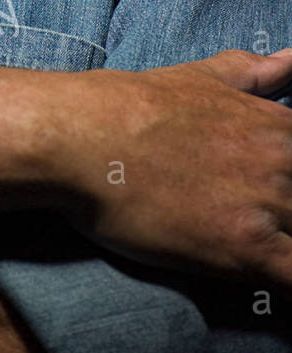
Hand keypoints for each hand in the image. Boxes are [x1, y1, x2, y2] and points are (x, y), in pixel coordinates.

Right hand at [49, 49, 291, 287]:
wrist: (80, 138)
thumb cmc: (130, 105)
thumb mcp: (200, 78)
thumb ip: (255, 73)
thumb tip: (291, 58)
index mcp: (278, 127)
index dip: (287, 187)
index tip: (266, 199)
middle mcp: (282, 162)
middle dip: (283, 217)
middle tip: (237, 219)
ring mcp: (267, 205)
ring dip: (281, 247)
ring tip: (241, 249)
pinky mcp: (246, 248)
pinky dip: (288, 288)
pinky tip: (270, 293)